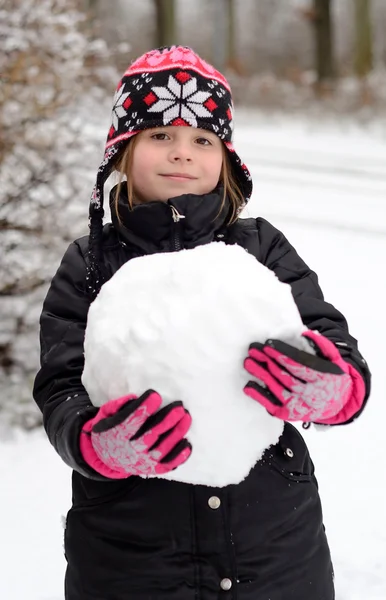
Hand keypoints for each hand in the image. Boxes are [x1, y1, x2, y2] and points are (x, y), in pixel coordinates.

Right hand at [80, 390, 191, 478]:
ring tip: (187, 418)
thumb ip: (118, 405)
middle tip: (179, 407)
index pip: (131, 420)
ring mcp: (142, 461)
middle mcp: (131, 449)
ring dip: (176, 434)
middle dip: (167, 420)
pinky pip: (167, 464)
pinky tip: (187, 443)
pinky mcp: (152, 469)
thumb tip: (134, 398)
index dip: (143, 408)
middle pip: (151, 435)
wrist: (106, 458)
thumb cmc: (110, 430)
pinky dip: (179, 456)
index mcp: (118, 434)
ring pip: (162, 449)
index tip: (155, 395)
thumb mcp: (106, 414)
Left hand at [243, 330, 364, 423]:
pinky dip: (260, 396)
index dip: (283, 355)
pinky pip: (273, 406)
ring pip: (278, 390)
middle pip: (286, 377)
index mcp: (324, 379)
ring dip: (261, 375)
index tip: (268, 345)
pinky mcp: (291, 415)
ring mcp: (301, 406)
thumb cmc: (331, 376)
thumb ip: (323, 346)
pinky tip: (249, 386)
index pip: (300, 365)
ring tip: (248, 362)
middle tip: (253, 350)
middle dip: (268, 362)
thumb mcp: (334, 360)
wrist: (338, 404)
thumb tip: (305, 333)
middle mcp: (312, 395)